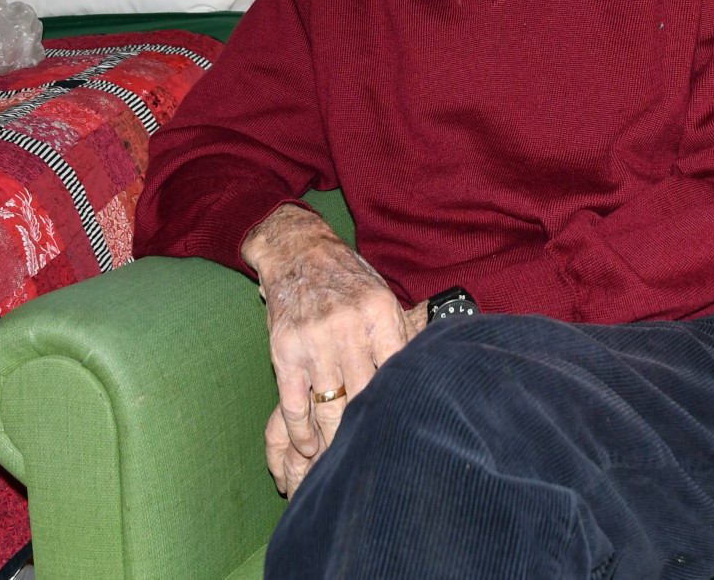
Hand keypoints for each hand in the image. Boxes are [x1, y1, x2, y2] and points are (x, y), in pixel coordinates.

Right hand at [243, 205, 427, 491]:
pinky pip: (294, 402)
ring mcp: (315, 339)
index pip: (398, 370)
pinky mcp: (284, 350)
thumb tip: (429, 374)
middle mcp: (348, 326)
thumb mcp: (382, 296)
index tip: (406, 433)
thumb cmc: (348, 280)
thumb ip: (399, 334)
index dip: (401, 405)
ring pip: (329, 405)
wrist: (299, 251)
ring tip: (342, 462)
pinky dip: (302, 430)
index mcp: (380, 312)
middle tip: (376, 458)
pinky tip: (310, 446)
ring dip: (334, 440)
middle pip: (365, 395)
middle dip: (369, 429)